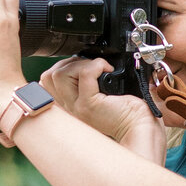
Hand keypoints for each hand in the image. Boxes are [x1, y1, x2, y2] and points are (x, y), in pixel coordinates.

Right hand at [40, 57, 165, 157]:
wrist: (139, 126)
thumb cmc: (126, 111)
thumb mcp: (99, 94)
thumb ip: (85, 82)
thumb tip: (82, 59)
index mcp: (69, 105)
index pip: (46, 82)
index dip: (63, 67)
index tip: (83, 69)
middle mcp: (69, 108)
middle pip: (49, 76)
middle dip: (70, 63)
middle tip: (92, 68)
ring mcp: (77, 107)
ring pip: (60, 74)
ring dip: (81, 63)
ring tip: (99, 69)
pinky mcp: (89, 105)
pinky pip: (84, 74)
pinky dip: (97, 64)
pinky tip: (109, 70)